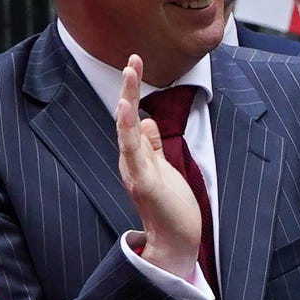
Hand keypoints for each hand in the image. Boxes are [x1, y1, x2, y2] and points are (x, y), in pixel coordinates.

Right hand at [111, 61, 205, 279]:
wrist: (173, 241)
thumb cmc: (170, 208)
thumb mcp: (163, 169)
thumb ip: (153, 146)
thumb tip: (148, 120)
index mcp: (136, 156)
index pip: (132, 117)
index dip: (132, 90)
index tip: (135, 63)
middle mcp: (130, 160)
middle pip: (126, 117)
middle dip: (128, 87)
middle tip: (132, 58)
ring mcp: (135, 170)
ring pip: (126, 130)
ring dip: (127, 100)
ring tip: (129, 72)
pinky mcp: (143, 182)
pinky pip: (133, 151)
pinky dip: (128, 130)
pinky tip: (127, 109)